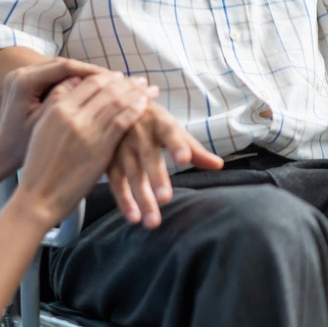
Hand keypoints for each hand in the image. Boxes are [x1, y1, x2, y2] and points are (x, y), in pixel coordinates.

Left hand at [0, 58, 106, 171]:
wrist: (0, 154)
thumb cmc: (21, 146)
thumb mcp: (45, 124)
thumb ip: (63, 101)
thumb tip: (89, 83)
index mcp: (24, 81)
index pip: (64, 67)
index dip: (90, 71)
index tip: (112, 77)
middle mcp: (20, 73)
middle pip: (61, 65)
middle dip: (88, 71)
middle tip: (112, 77)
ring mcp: (21, 76)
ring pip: (58, 69)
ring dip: (80, 75)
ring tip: (104, 82)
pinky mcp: (24, 82)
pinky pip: (52, 76)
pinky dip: (69, 81)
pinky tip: (87, 89)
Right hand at [14, 72, 152, 226]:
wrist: (38, 198)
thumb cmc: (39, 167)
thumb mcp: (41, 129)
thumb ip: (55, 105)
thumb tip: (73, 84)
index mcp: (56, 109)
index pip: (88, 82)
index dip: (109, 76)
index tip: (122, 77)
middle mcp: (71, 115)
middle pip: (105, 88)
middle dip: (127, 82)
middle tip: (142, 81)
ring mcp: (86, 131)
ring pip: (116, 102)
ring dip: (136, 93)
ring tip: (150, 91)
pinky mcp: (99, 148)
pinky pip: (121, 122)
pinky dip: (135, 110)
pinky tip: (145, 106)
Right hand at [107, 102, 223, 228]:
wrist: (115, 106)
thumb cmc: (153, 121)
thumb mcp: (172, 129)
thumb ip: (193, 148)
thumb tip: (218, 165)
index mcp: (158, 122)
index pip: (170, 133)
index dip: (177, 145)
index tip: (184, 159)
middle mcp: (138, 133)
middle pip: (149, 157)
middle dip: (156, 178)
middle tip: (165, 199)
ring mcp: (121, 147)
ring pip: (132, 173)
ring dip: (141, 197)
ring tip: (151, 221)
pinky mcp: (109, 160)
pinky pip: (116, 182)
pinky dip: (124, 200)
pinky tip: (134, 218)